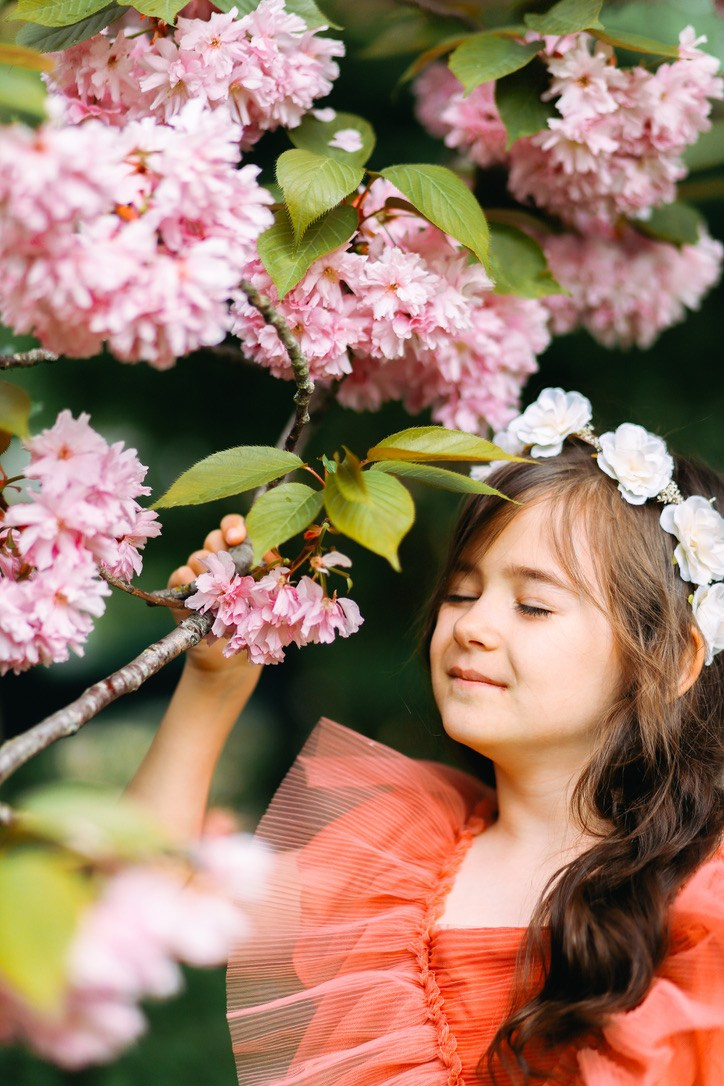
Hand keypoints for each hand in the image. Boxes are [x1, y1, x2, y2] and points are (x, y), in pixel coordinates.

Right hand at [170, 514, 258, 679]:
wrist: (231, 655)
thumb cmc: (254, 622)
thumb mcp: (270, 597)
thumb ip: (272, 572)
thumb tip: (273, 555)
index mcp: (242, 555)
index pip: (234, 527)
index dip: (234, 527)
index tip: (237, 538)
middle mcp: (219, 559)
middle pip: (214, 538)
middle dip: (223, 550)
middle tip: (232, 570)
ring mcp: (199, 573)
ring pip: (198, 556)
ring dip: (211, 573)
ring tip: (222, 594)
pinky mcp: (182, 589)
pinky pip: (181, 574)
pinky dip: (189, 581)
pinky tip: (202, 596)